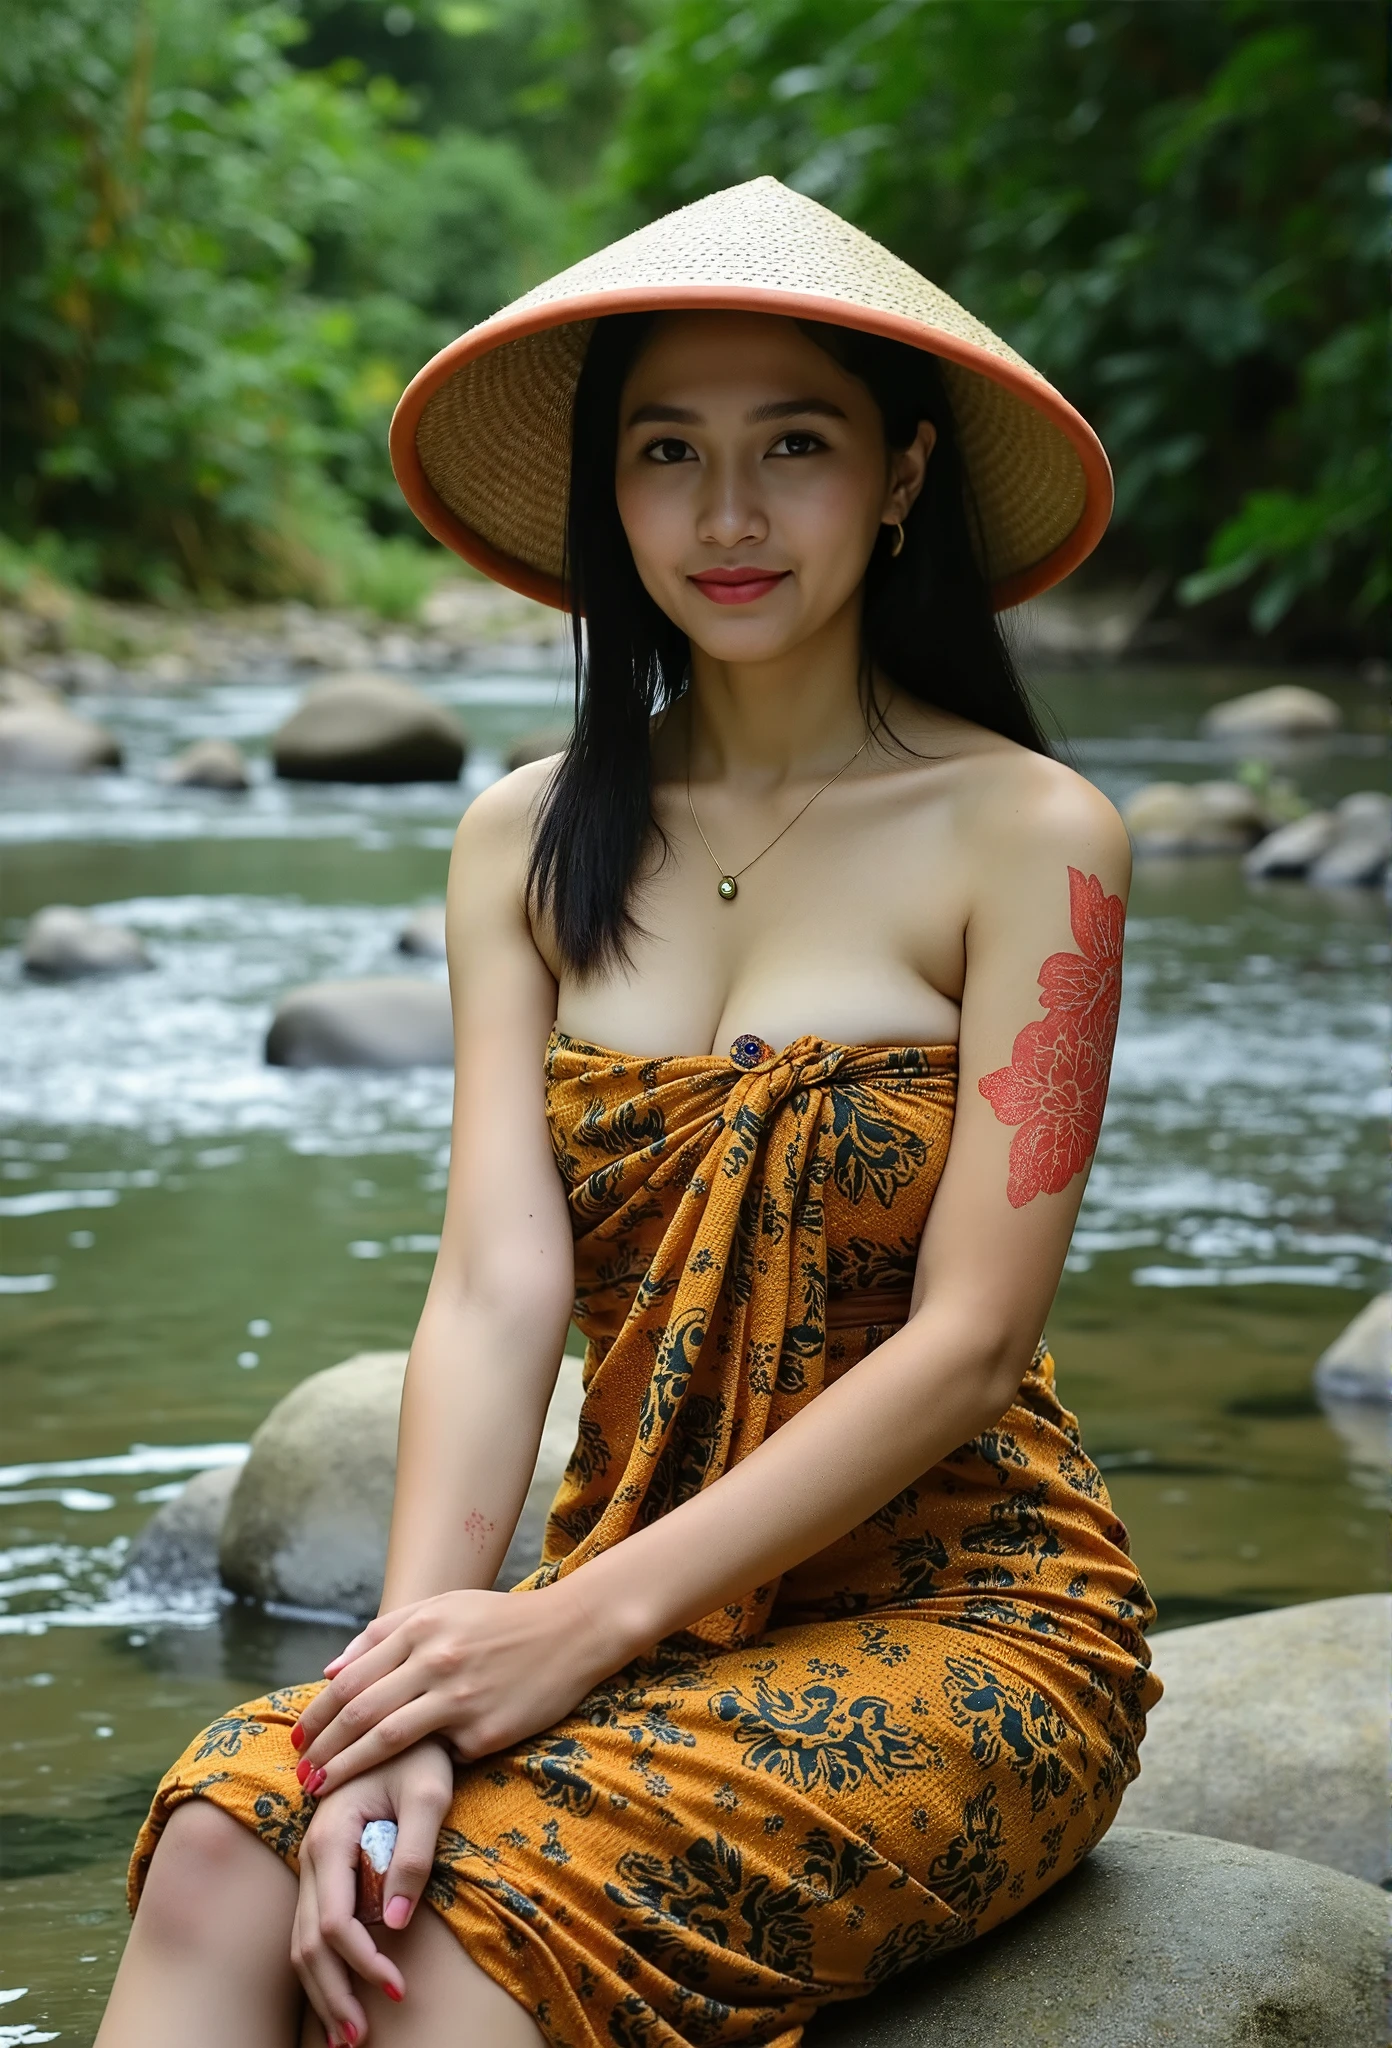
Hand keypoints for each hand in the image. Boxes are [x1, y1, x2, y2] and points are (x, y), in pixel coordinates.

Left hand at [290, 1577, 629, 1795]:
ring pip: (386, 1739)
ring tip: (321, 1790)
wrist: (571, 1631)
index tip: (297, 1739)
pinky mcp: (486, 1731)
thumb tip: (331, 1671)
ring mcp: (461, 1697)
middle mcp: (436, 1659)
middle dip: (321, 1747)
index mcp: (421, 1626)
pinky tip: (394, 1790)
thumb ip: (384, 1633)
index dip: (318, 1713)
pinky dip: (414, 1770)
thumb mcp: (443, 1607)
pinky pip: (440, 1755)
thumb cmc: (500, 1621)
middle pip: (359, 1710)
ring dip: (346, 1768)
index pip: (351, 1677)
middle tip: (300, 1774)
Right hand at [292, 1737, 453, 2045]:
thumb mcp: (430, 1792)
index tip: (398, 1986)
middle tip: (360, 2038)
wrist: (401, 1714)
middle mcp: (312, 1852)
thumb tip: (397, 1924)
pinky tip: (340, 1991)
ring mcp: (313, 1859)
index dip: (361, 1959)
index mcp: (331, 1834)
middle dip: (332, 1993)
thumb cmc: (422, 1752)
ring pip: (302, 1939)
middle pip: (308, 1941)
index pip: (333, 1918)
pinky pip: (312, 1924)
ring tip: (348, 2034)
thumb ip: (413, 1853)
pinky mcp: (324, 1864)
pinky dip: (323, 1964)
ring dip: (322, 1988)